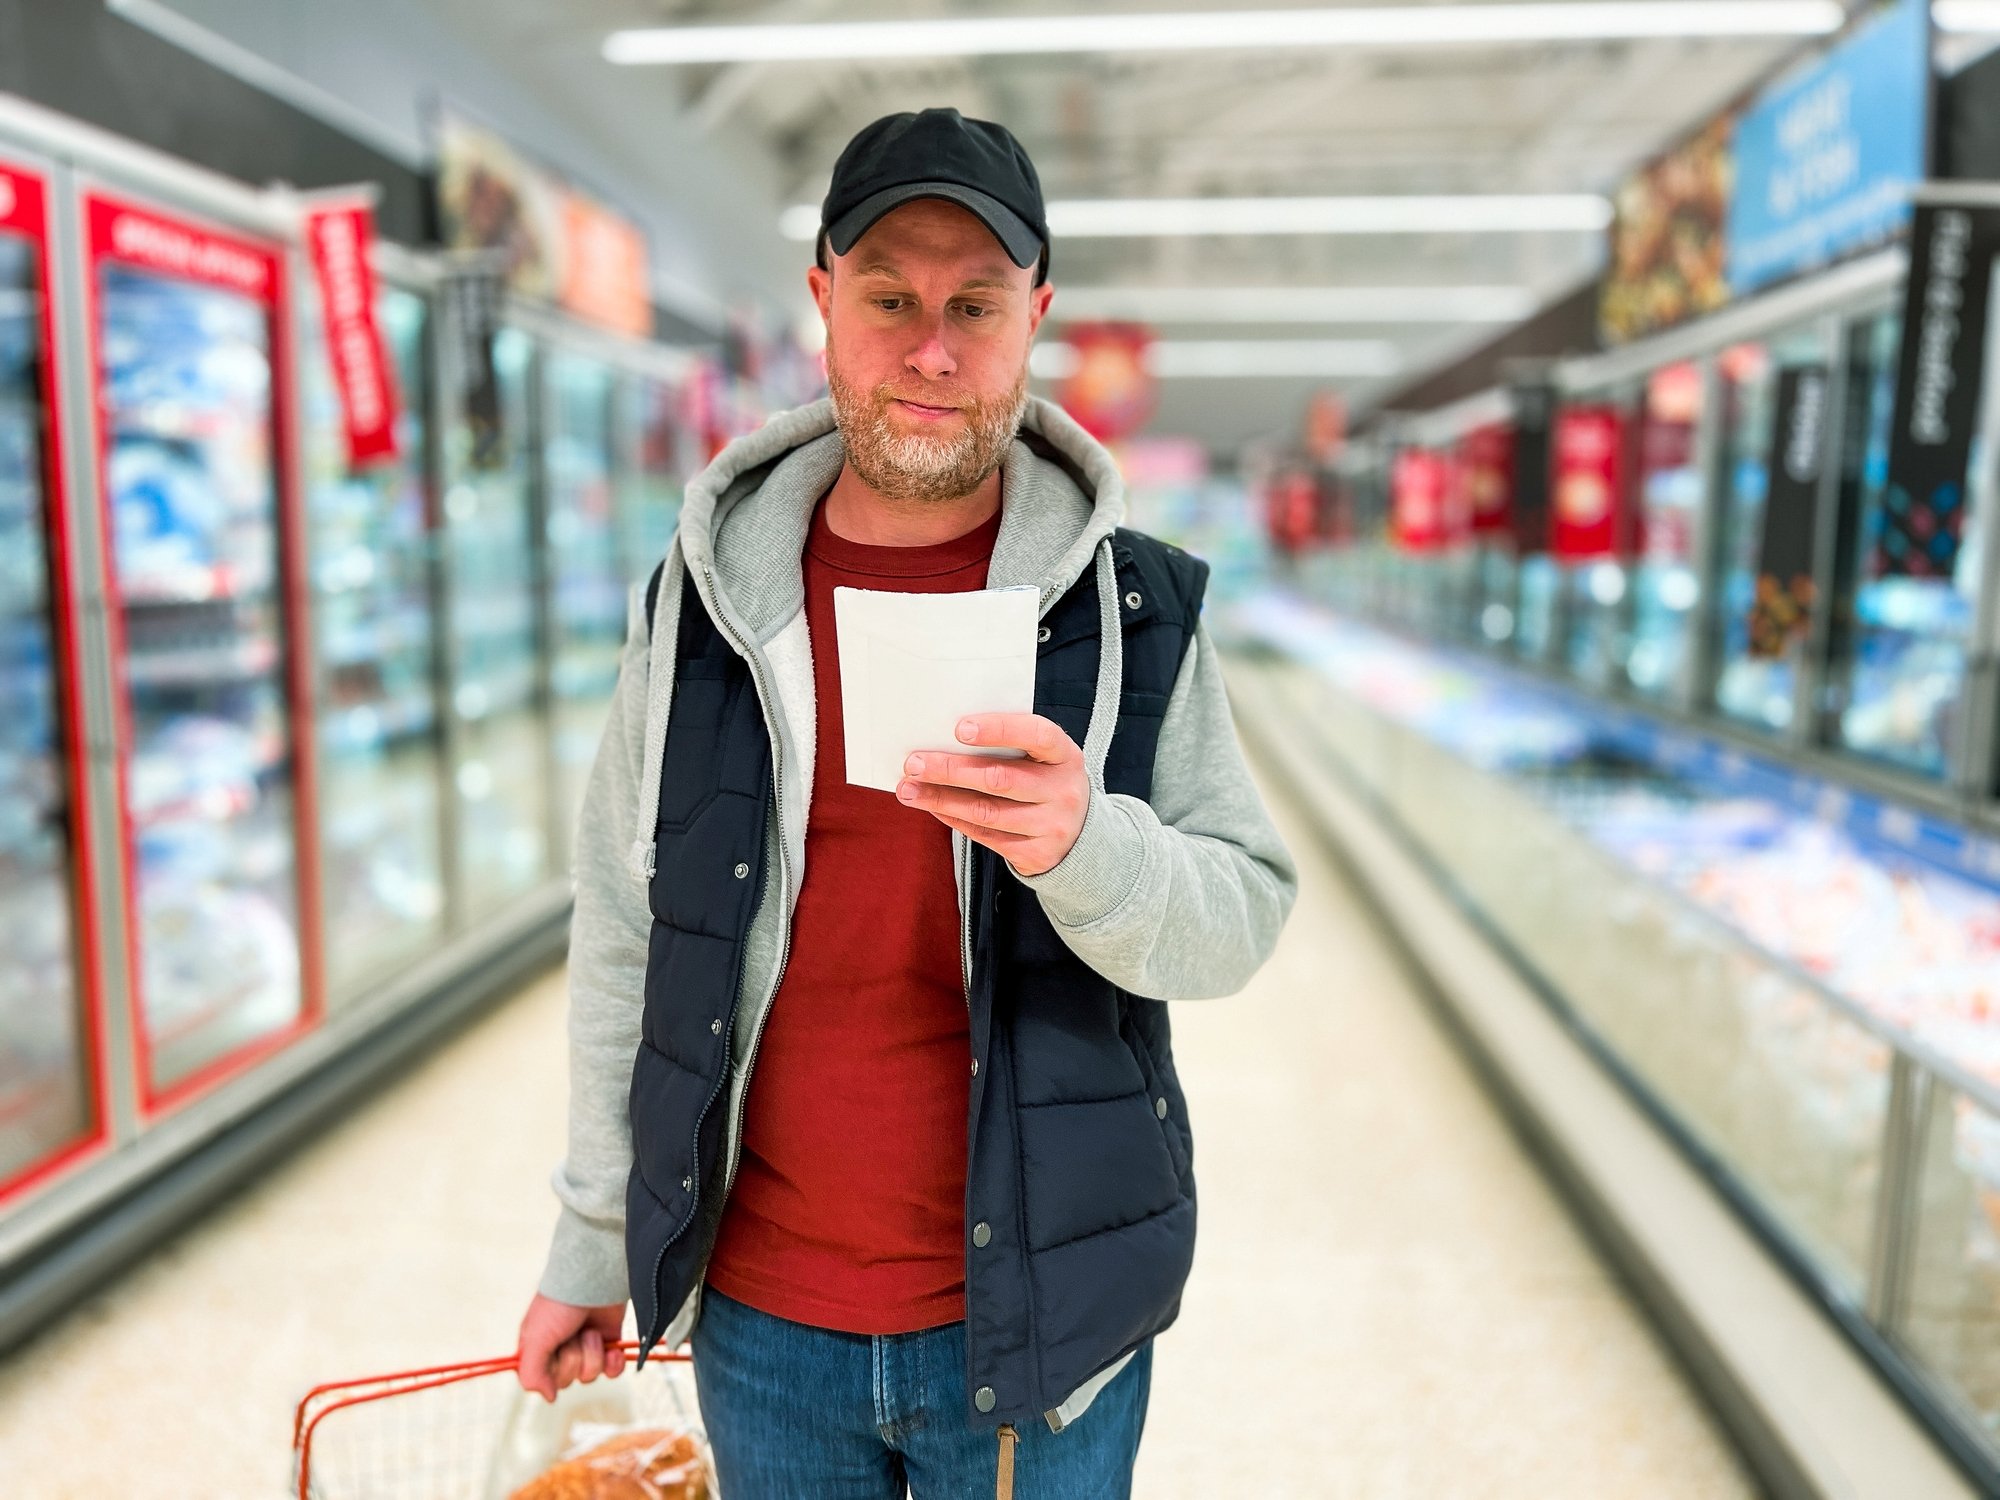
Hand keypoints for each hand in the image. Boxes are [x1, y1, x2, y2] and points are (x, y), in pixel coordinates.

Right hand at [516, 1293, 626, 1401]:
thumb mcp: (535, 1339)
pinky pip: (612, 1371)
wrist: (594, 1278)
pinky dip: (614, 1362)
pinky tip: (613, 1350)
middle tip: (573, 1336)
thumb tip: (549, 1396)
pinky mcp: (608, 1342)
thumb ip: (532, 1373)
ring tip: (592, 1332)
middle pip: (568, 1379)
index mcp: (538, 1349)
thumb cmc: (560, 1305)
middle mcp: (560, 1349)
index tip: (553, 1357)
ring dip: (593, 1354)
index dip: (552, 1373)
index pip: (542, 1381)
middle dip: (574, 1359)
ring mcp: (586, 1346)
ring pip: (590, 1375)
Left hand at [896, 714, 1087, 876]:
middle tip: (914, 763)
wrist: (1081, 839)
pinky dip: (953, 818)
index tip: (960, 729)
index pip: (1036, 734)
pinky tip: (932, 805)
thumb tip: (948, 738)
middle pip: (1000, 779)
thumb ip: (1012, 747)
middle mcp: (1063, 791)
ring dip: (941, 798)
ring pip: (986, 811)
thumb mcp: (1045, 761)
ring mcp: (1051, 826)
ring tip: (909, 788)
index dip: (999, 729)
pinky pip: (985, 835)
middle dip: (950, 770)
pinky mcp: (1035, 853)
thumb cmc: (1048, 785)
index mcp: (1066, 756)